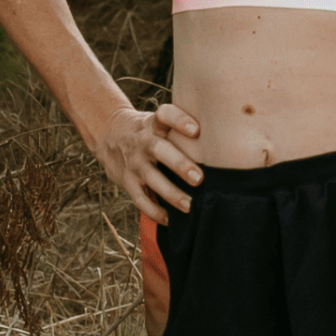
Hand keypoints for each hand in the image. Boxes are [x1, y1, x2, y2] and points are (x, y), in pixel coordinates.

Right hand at [92, 102, 201, 223]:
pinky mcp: (127, 181)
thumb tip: (225, 134)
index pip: (165, 115)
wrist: (110, 134)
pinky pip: (140, 199)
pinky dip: (154, 211)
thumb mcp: (160, 119)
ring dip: (171, 194)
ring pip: (151, 178)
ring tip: (190, 206)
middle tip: (200, 178)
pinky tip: (170, 219)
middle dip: (180, 165)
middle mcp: (144, 141)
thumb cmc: (151, 129)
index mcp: (154, 123)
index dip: (179, 121)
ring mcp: (134, 162)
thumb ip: (183, 125)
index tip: (196, 130)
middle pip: (160, 150)